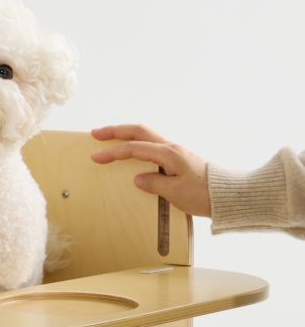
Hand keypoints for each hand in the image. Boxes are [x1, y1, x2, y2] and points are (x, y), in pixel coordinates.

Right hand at [91, 124, 211, 216]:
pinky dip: (138, 143)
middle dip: (116, 131)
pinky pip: (153, 144)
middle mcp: (171, 147)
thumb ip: (154, 184)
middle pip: (138, 131)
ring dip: (127, 134)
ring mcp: (176, 151)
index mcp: (168, 154)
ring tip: (110, 137)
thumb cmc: (204, 195)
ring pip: (146, 135)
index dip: (113, 152)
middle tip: (96, 133)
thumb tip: (138, 179)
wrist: (230, 196)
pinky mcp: (180, 158)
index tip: (96, 157)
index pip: (134, 149)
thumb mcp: (176, 193)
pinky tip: (134, 150)